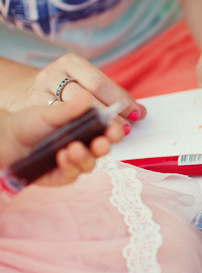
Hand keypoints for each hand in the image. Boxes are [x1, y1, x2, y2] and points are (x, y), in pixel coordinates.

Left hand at [0, 92, 125, 185]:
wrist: (4, 137)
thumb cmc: (29, 122)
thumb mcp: (48, 113)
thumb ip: (68, 109)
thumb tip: (87, 95)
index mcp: (87, 129)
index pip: (108, 131)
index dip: (115, 130)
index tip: (118, 126)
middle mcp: (84, 147)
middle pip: (102, 149)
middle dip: (106, 145)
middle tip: (105, 140)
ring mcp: (73, 162)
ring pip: (89, 164)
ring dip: (86, 157)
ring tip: (75, 148)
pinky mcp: (60, 176)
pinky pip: (71, 175)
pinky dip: (69, 166)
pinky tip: (62, 156)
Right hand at [2, 54, 144, 130]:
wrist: (28, 92)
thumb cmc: (67, 87)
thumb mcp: (86, 81)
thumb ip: (111, 94)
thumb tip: (140, 111)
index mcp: (71, 63)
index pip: (99, 82)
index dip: (119, 99)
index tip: (137, 114)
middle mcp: (53, 74)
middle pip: (86, 96)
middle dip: (109, 115)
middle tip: (126, 128)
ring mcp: (40, 92)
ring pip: (71, 112)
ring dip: (95, 126)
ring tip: (110, 136)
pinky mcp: (34, 110)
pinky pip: (58, 123)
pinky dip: (78, 132)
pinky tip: (90, 140)